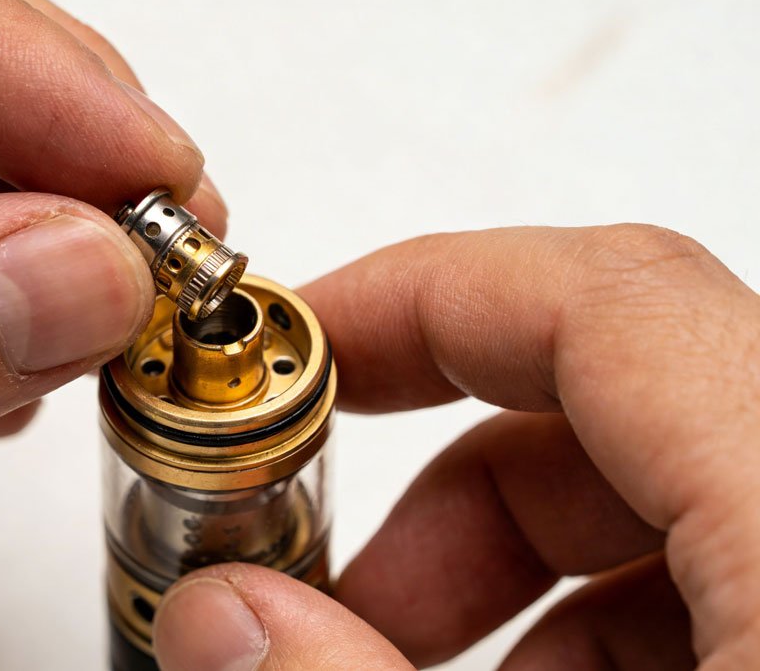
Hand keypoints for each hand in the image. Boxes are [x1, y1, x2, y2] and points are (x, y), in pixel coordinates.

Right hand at [152, 225, 758, 669]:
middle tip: (329, 580)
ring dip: (509, 563)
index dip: (418, 301)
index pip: (603, 298)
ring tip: (399, 660)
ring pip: (666, 486)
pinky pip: (730, 561)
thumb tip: (224, 621)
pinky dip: (599, 614)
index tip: (299, 359)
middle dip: (442, 486)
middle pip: (616, 396)